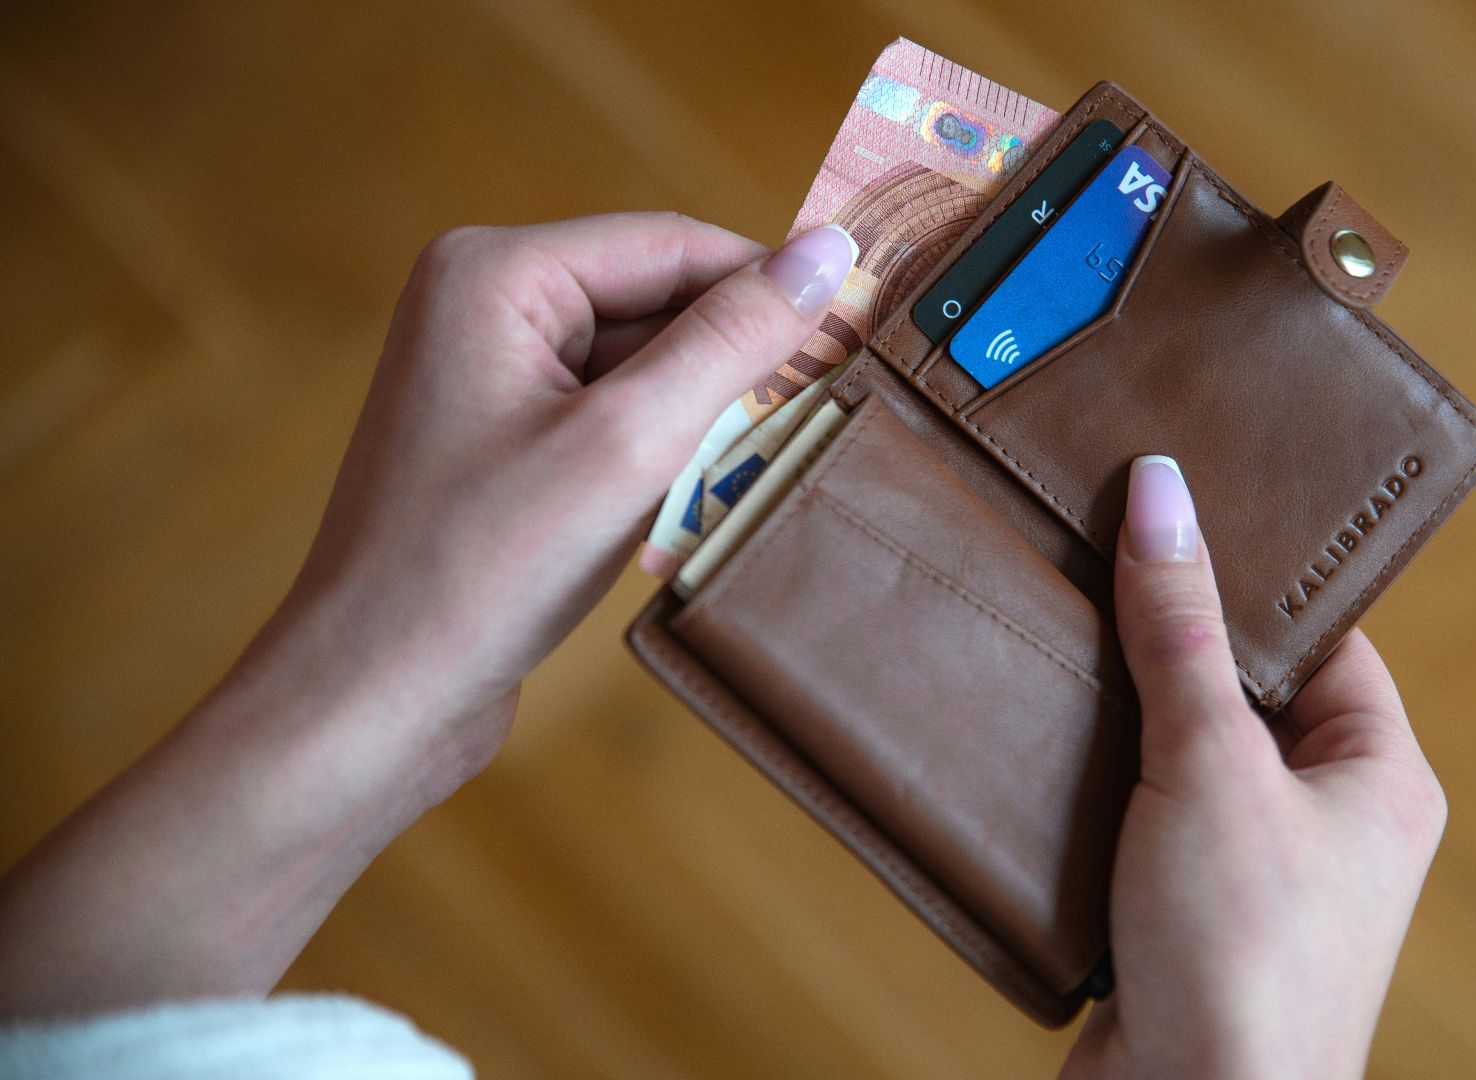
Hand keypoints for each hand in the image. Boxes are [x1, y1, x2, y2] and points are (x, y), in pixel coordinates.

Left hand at [0, 213, 856, 1015]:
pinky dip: (661, 452)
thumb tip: (828, 253)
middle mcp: (483, 303)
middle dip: (732, 359)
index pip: (673, 244)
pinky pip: (610, 414)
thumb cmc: (479, 569)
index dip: (769, 286)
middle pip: (657, 299)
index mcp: (495, 271)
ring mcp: (487, 374)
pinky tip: (685, 503)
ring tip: (744, 470)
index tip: (858, 332)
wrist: (371, 697)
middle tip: (812, 415)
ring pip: (641, 363)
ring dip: (701, 414)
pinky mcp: (500, 441)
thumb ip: (731, 341)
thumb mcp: (628, 444)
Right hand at [1061, 457, 1446, 1079]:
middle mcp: (1329, 826)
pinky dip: (1088, 793)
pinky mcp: (1182, 923)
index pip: (1321, 640)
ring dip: (1116, 719)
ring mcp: (1255, 879)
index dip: (1249, 576)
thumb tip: (1162, 492)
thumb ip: (1180, 630)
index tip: (1176, 512)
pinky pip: (1135, 826)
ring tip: (1050, 638)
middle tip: (1092, 560)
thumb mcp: (1211, 764)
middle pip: (1241, 695)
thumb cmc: (1242, 956)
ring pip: (1178, 761)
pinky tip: (1034, 745)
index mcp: (1380, 776)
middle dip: (1164, 643)